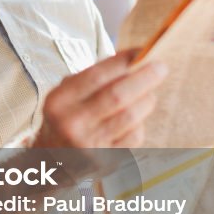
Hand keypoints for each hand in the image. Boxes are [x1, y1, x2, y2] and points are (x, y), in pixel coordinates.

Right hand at [34, 51, 167, 150]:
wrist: (53, 161)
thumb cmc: (66, 118)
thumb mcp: (66, 96)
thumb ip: (94, 78)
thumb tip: (133, 60)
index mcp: (60, 101)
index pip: (97, 76)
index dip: (122, 61)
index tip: (140, 52)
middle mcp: (72, 123)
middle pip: (118, 95)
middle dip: (144, 78)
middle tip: (161, 67)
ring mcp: (89, 145)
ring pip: (131, 116)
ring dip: (146, 100)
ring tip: (149, 93)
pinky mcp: (106, 161)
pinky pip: (134, 136)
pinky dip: (140, 123)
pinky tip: (136, 119)